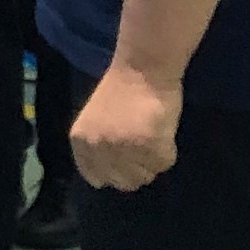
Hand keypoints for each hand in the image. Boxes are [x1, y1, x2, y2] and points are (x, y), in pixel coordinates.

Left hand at [71, 59, 180, 191]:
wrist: (142, 67)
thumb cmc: (121, 90)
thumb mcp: (95, 121)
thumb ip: (98, 147)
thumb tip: (108, 179)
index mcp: (81, 142)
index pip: (96, 178)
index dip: (115, 172)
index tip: (126, 160)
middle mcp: (99, 148)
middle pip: (124, 183)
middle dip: (137, 169)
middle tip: (144, 146)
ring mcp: (124, 148)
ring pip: (146, 176)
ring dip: (153, 160)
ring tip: (152, 134)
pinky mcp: (150, 145)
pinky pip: (164, 163)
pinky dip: (168, 150)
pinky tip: (162, 130)